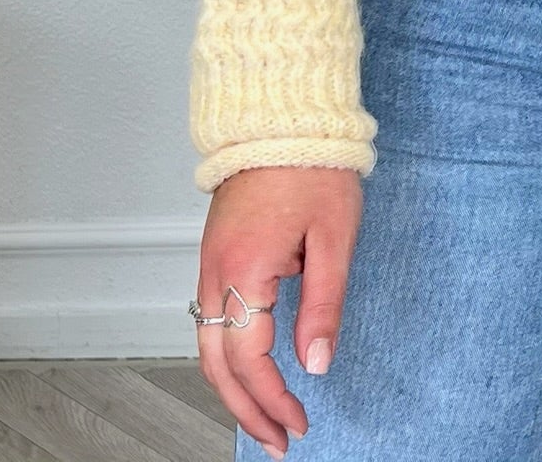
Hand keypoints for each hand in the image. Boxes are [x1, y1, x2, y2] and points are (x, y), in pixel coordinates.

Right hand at [193, 165, 363, 456]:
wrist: (281, 113)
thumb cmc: (313, 165)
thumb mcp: (334, 236)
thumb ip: (324, 304)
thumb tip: (316, 364)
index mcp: (245, 270)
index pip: (250, 361)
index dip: (274, 400)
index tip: (300, 424)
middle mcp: (216, 271)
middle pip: (217, 365)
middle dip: (246, 410)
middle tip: (279, 440)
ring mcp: (209, 261)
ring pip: (206, 346)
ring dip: (232, 387)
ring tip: (264, 416)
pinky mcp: (214, 251)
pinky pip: (208, 319)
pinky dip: (225, 355)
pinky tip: (249, 368)